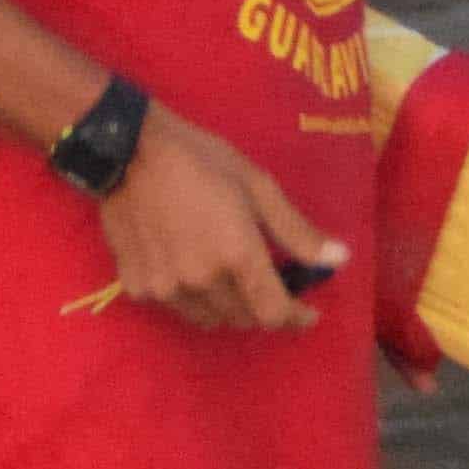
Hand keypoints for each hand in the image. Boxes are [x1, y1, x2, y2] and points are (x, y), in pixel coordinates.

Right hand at [101, 109, 344, 331]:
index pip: (274, 313)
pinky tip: (190, 267)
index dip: (296, 319)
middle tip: (266, 282)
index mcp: (237, 255)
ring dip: (229, 307)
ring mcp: (166, 287)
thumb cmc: (201, 159)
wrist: (127, 150)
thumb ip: (297, 232)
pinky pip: (176, 307)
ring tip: (230, 277)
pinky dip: (192, 298)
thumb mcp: (258, 186)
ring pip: (210, 319)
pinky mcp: (136, 286)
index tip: (307, 313)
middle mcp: (202, 280)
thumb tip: (340, 259)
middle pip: (244, 318)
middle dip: (263, 307)